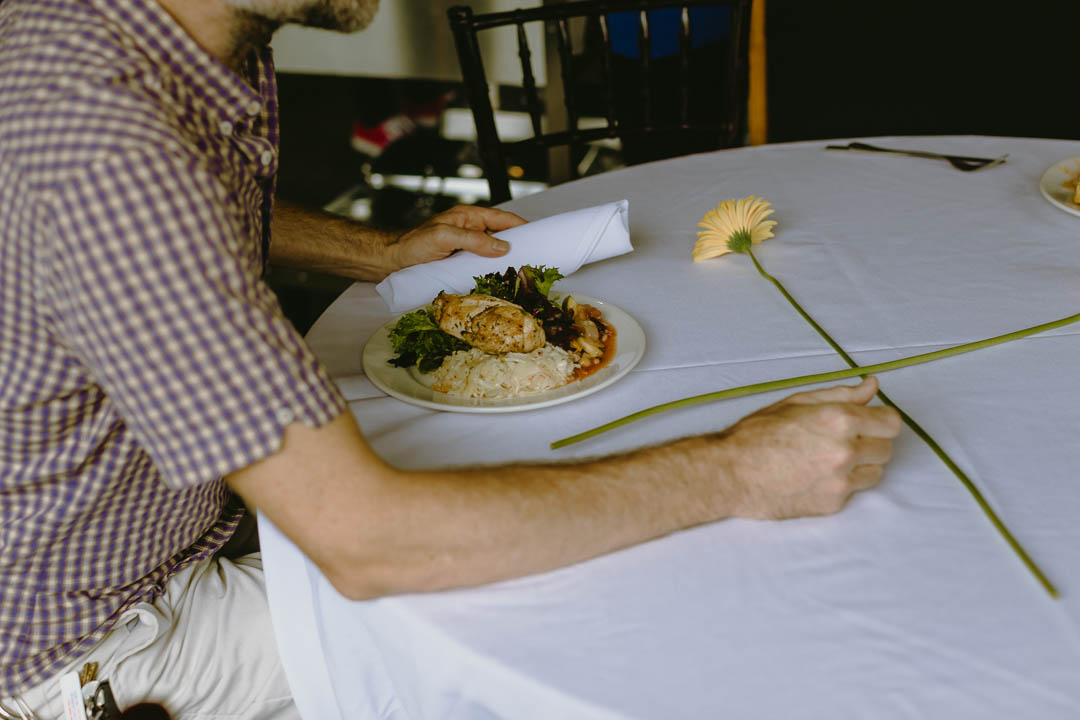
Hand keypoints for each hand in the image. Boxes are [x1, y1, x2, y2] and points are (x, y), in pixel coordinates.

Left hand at [389, 205, 525, 271]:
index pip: (503, 219)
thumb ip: (474, 240)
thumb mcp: (444, 238)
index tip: (541, 237)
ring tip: (523, 271)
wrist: (393, 260)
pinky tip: (501, 278)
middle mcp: (471, 229)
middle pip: (502, 235)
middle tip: (536, 258)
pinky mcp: (462, 260)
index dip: (522, 227)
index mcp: (469, 216)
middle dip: (519, 244)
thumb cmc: (413, 245)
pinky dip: (494, 269)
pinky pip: (484, 263)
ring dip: (506, 260)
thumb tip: (503, 247)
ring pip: (494, 250)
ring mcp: (467, 245)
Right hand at [718, 376, 901, 519]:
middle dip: (869, 441)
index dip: (882, 420)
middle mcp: (846, 451)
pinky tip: (814, 475)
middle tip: (839, 439)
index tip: (871, 421)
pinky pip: (854, 491)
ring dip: (861, 464)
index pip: (891, 423)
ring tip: (828, 459)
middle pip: (886, 448)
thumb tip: (871, 386)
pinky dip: (841, 483)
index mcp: (839, 419)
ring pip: (876, 472)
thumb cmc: (757, 435)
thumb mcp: (797, 402)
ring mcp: (841, 480)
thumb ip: (840, 395)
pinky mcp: (833, 503)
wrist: (732, 473)